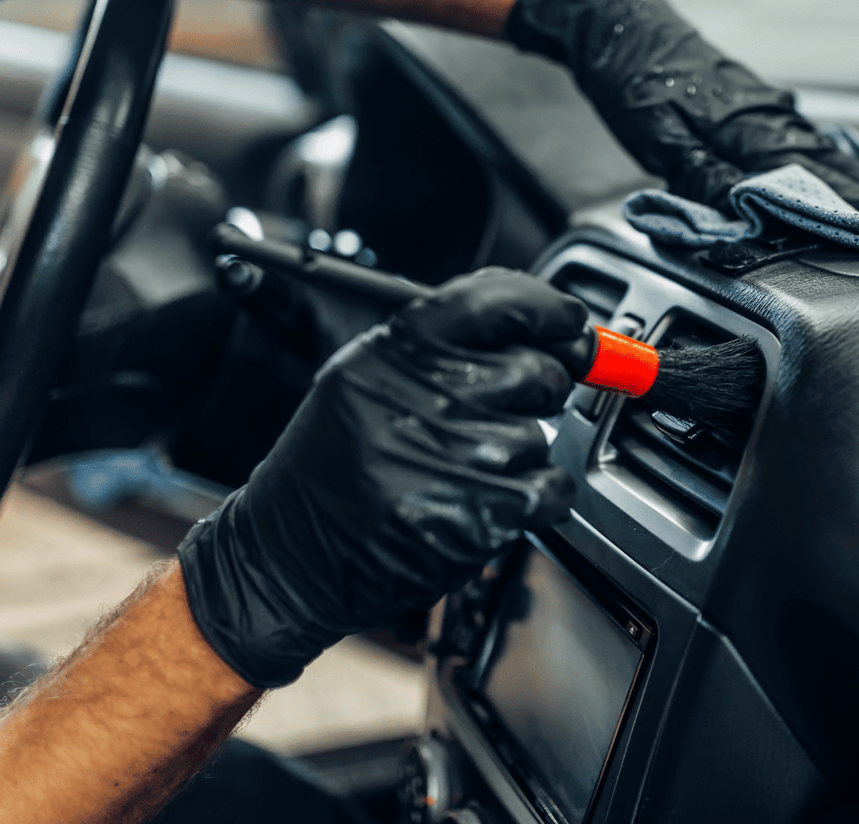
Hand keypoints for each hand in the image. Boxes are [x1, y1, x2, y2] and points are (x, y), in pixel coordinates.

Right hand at [177, 268, 587, 687]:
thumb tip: (546, 332)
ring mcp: (453, 456)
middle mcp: (423, 396)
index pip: (493, 301)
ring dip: (521, 455)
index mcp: (392, 353)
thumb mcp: (366, 383)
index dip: (547, 307)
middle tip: (495, 417)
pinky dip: (536, 499)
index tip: (569, 319)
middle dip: (535, 393)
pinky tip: (486, 503)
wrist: (288, 557)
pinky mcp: (478, 512)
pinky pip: (553, 488)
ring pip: (544, 433)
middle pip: (537, 369)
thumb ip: (446, 350)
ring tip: (462, 472)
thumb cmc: (331, 470)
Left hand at [505, 0, 858, 217]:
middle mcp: (774, 118)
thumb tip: (746, 218)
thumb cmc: (633, 78)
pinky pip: (816, 144)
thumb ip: (705, 181)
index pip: (822, 184)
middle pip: (843, 172)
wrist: (618, 20)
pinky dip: (848, 166)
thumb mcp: (659, 140)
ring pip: (836, 158)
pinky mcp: (761, 106)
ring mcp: (772, 110)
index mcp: (753, 130)